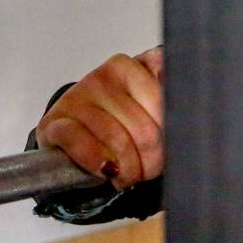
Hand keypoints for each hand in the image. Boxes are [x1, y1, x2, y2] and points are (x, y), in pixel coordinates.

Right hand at [36, 47, 163, 190]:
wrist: (76, 132)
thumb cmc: (119, 120)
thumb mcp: (148, 104)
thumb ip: (169, 96)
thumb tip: (188, 104)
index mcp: (131, 66)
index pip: (163, 103)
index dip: (169, 135)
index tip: (170, 149)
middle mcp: (104, 75)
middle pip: (143, 128)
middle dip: (151, 159)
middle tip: (149, 171)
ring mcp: (77, 96)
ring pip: (116, 139)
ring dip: (127, 168)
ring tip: (129, 176)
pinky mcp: (54, 121)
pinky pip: (81, 143)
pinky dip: (96, 161)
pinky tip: (106, 170)